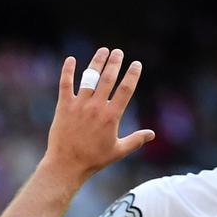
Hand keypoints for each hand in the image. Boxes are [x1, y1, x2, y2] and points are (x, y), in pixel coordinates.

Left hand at [44, 47, 154, 180]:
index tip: (136, 64)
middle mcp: (96, 107)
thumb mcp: (118, 151)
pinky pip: (65, 84)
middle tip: (119, 52)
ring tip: (103, 51)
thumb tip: (152, 134)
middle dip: (115, 62)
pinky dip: (67, 71)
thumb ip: (136, 140)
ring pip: (89, 78)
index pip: (126, 89)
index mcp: (111, 116)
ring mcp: (79, 105)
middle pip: (108, 78)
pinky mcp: (64, 107)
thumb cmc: (93, 160)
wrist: (67, 165)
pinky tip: (71, 59)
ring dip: (97, 62)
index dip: (132, 74)